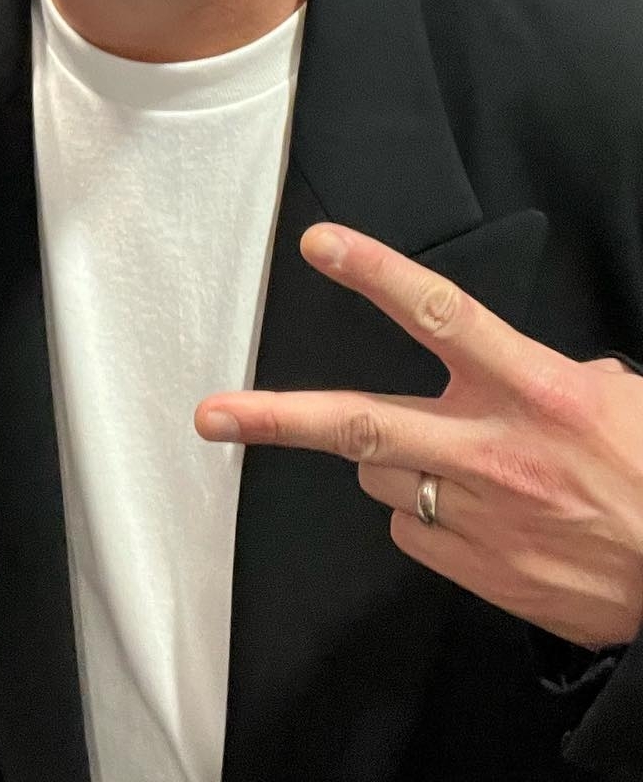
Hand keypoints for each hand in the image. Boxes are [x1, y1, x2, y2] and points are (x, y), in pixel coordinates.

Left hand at [195, 223, 642, 648]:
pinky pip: (410, 530)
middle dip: (276, 419)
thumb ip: (556, 371)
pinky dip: (422, 516)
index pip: (439, 312)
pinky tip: (471, 515)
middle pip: (361, 423)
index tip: (319, 243)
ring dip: (391, 461)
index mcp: (534, 390)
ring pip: (382, 475)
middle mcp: (493, 451)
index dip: (375, 272)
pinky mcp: (474, 570)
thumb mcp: (619, 398)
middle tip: (211, 415)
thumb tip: (533, 363)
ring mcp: (477, 516)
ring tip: (448, 460)